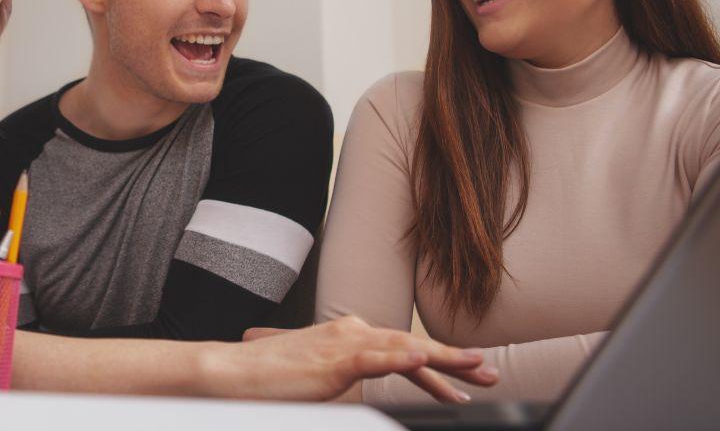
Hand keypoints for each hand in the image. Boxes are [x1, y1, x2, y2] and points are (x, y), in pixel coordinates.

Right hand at [200, 316, 497, 402]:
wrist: (230, 374)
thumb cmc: (265, 379)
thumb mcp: (312, 378)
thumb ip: (336, 378)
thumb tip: (344, 387)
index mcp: (346, 336)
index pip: (400, 350)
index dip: (437, 364)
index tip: (466, 380)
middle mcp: (349, 333)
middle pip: (411, 346)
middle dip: (454, 361)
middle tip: (490, 373)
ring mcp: (341, 344)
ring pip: (402, 348)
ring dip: (443, 358)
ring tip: (475, 366)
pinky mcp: (332, 360)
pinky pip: (374, 357)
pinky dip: (402, 356)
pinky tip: (424, 358)